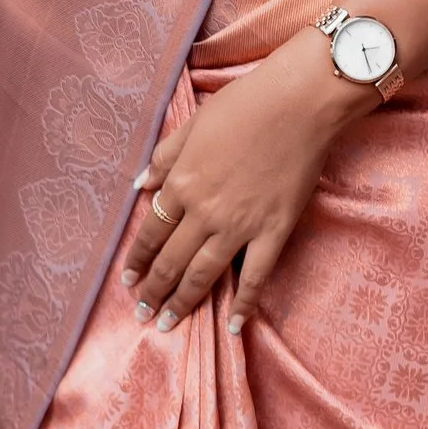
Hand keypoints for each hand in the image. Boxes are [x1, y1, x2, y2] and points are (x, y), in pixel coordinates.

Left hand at [123, 29, 373, 330]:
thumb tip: (140, 186)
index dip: (137, 258)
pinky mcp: (274, 231)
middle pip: (171, 260)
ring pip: (203, 274)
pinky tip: (233, 326)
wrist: (300, 102)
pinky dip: (243, 304)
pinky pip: (255, 276)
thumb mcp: (193, 124)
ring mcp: (240, 225)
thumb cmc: (245, 104)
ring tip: (166, 324)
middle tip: (142, 312)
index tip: (127, 279)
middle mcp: (204, 211)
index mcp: (182, 183)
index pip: (151, 231)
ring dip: (182, 302)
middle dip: (153, 290)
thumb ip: (164, 158)